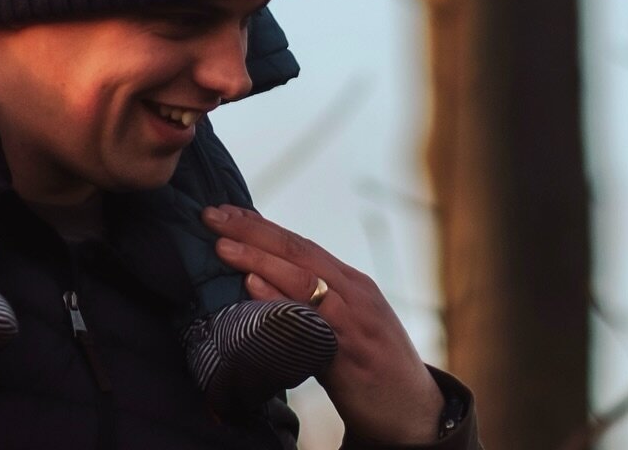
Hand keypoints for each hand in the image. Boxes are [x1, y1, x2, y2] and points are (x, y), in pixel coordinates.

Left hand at [204, 204, 443, 443]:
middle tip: (211, 217)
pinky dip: (280, 301)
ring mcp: (354, 322)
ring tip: (222, 247)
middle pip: (297, 251)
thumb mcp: (345, 321)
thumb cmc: (370, 365)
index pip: (298, 243)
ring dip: (259, 259)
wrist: (416, 417)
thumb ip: (312, 296)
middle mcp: (354, 294)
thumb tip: (257, 274)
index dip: (259, 225)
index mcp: (351, 282)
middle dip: (252, 231)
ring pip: (303, 279)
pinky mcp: (351, 356)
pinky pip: (310, 323)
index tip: (223, 210)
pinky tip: (252, 288)